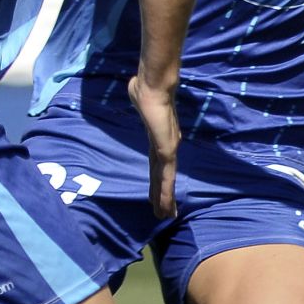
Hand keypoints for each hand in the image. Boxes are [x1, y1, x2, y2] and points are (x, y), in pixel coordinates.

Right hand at [126, 74, 180, 219]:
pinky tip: (165, 204)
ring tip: (165, 216)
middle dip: (163, 196)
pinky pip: (165, 176)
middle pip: (163, 177)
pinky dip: (165, 192)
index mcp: (160, 139)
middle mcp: (166, 147)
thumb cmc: (144, 89)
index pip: (158, 165)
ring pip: (166, 181)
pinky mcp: (167, 150)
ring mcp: (168, 149)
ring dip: (165, 200)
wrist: (153, 86)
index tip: (158, 194)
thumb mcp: (140, 99)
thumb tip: (135, 88)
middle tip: (165, 214)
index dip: (158, 180)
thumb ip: (140, 100)